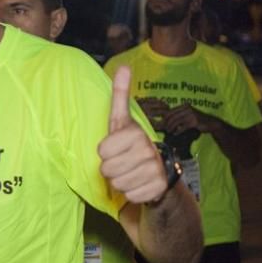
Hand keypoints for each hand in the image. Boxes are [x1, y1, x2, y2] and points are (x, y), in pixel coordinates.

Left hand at [98, 66, 167, 203]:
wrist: (160, 171)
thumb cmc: (132, 145)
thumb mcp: (122, 121)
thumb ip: (121, 95)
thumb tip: (124, 67)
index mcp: (135, 133)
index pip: (102, 151)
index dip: (105, 153)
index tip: (117, 148)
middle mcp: (148, 150)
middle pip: (107, 169)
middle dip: (111, 170)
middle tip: (123, 163)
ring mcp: (156, 170)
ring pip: (117, 184)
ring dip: (121, 182)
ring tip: (131, 173)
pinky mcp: (159, 188)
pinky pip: (130, 196)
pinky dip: (132, 193)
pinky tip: (140, 184)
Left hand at [163, 103, 206, 136]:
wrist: (211, 123)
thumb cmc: (197, 120)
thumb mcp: (188, 115)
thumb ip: (179, 115)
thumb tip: (165, 119)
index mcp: (185, 106)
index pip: (171, 111)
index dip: (165, 118)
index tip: (162, 124)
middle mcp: (188, 109)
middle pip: (173, 116)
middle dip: (167, 123)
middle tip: (165, 129)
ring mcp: (191, 115)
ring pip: (176, 122)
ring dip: (171, 127)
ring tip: (169, 132)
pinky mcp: (194, 122)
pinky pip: (183, 127)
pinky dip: (178, 131)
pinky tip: (175, 133)